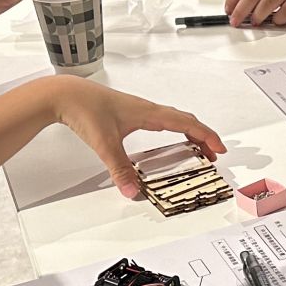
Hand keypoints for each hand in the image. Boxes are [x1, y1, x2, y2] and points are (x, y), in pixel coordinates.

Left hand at [49, 81, 224, 199]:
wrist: (65, 94)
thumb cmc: (85, 108)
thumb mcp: (105, 144)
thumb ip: (120, 169)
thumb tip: (132, 191)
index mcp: (149, 114)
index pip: (186, 124)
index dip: (206, 136)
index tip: (220, 148)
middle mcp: (147, 109)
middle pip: (185, 120)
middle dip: (202, 137)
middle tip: (213, 153)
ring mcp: (138, 109)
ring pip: (173, 119)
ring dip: (189, 132)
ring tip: (196, 148)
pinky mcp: (127, 112)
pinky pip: (160, 119)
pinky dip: (172, 129)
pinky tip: (164, 138)